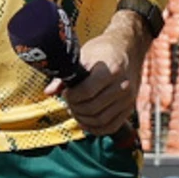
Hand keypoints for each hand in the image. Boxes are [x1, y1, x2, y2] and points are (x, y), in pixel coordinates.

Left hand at [61, 14, 143, 137]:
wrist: (128, 48)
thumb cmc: (103, 51)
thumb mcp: (84, 56)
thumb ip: (66, 75)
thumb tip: (48, 92)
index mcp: (111, 70)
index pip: (87, 92)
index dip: (71, 96)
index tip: (66, 93)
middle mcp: (123, 86)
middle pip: (93, 108)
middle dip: (75, 108)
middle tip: (69, 103)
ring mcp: (128, 99)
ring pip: (101, 120)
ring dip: (83, 119)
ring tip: (75, 111)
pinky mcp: (130, 108)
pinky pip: (111, 126)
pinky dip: (96, 129)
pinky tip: (85, 122)